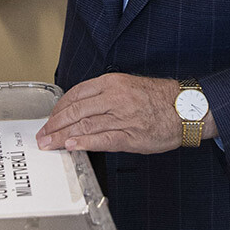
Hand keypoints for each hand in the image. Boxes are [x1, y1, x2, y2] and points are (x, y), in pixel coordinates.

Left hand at [36, 73, 214, 153]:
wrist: (186, 108)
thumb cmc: (160, 98)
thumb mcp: (129, 86)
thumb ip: (105, 95)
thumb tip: (81, 108)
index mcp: (112, 83)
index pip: (76, 94)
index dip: (58, 108)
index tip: (50, 118)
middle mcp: (114, 97)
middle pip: (75, 110)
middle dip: (54, 124)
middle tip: (42, 134)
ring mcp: (122, 116)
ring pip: (84, 124)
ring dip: (62, 136)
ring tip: (49, 143)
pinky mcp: (130, 135)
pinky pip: (102, 139)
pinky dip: (84, 142)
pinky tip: (71, 146)